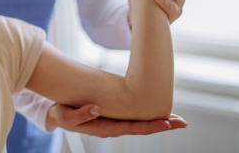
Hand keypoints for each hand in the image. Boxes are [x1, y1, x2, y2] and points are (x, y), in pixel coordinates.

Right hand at [46, 103, 187, 137]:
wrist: (57, 114)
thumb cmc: (62, 114)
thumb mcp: (66, 116)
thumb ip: (81, 115)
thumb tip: (97, 109)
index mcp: (104, 128)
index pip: (131, 128)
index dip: (149, 126)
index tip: (166, 122)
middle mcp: (113, 127)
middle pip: (141, 129)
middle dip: (162, 125)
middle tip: (182, 122)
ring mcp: (114, 123)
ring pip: (140, 124)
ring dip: (159, 122)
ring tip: (176, 120)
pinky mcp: (114, 116)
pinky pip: (134, 117)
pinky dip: (148, 116)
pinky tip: (159, 114)